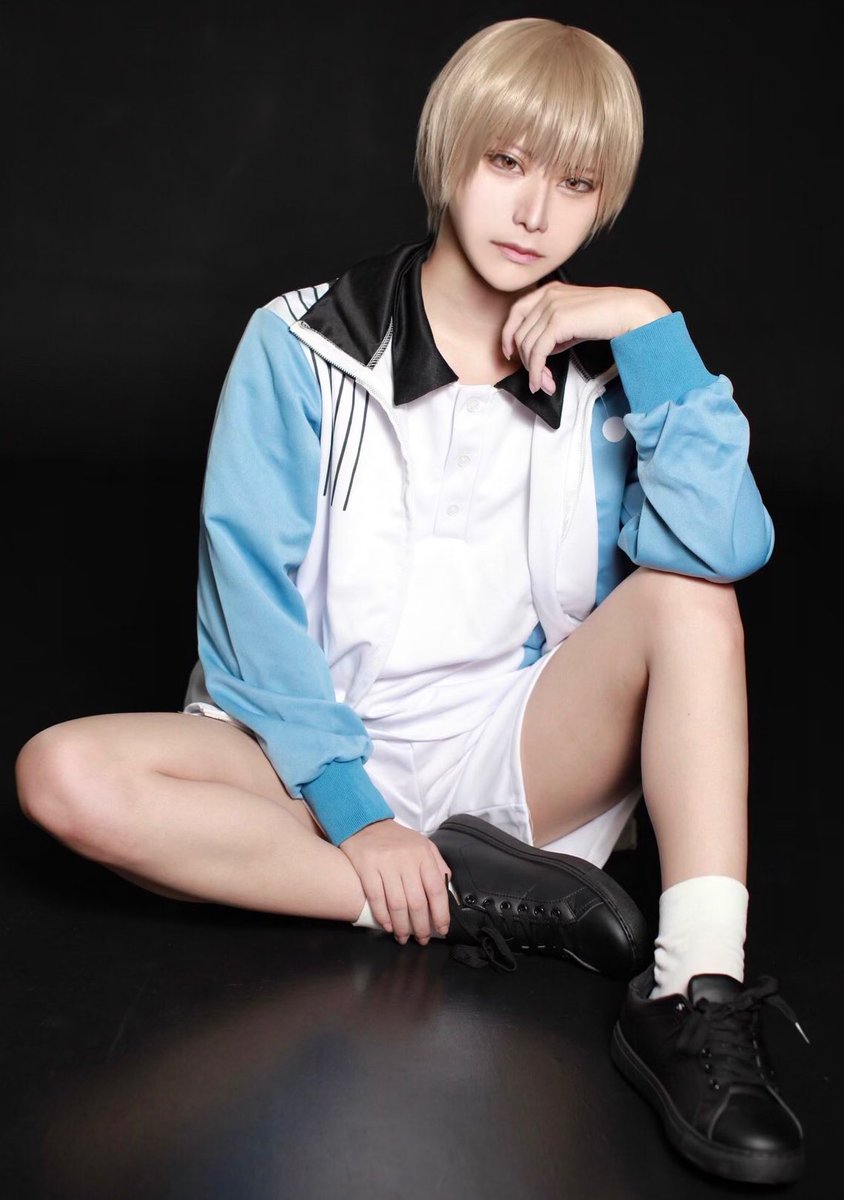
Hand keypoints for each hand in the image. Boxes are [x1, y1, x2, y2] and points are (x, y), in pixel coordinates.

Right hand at [339, 818, 452, 946]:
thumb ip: (438, 866)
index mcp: (423, 855)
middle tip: (421, 939)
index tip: (442, 929)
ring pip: (397, 905)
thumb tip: (449, 892)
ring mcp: (385, 864)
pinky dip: (382, 917)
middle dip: (421, 926)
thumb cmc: (397, 839)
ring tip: (403, 937)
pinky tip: (387, 926)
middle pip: (417, 902)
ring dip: (401, 927)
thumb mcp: (423, 845)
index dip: (440, 914)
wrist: (364, 822)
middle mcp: (406, 860)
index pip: (436, 889)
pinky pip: (376, 899)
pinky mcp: (366, 868)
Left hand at [501, 282, 671, 395]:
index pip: (516, 313)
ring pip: (528, 346)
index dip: (508, 336)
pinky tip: (543, 382)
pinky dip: (537, 371)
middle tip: (537, 379)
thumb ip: (553, 331)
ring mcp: (551, 307)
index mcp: (548, 290)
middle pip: (520, 334)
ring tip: (546, 384)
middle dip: (526, 362)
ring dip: (535, 371)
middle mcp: (546, 295)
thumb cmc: (606, 317)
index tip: (510, 354)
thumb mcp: (573, 321)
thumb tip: (539, 353)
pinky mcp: (557, 321)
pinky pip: (538, 352)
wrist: (628, 312)